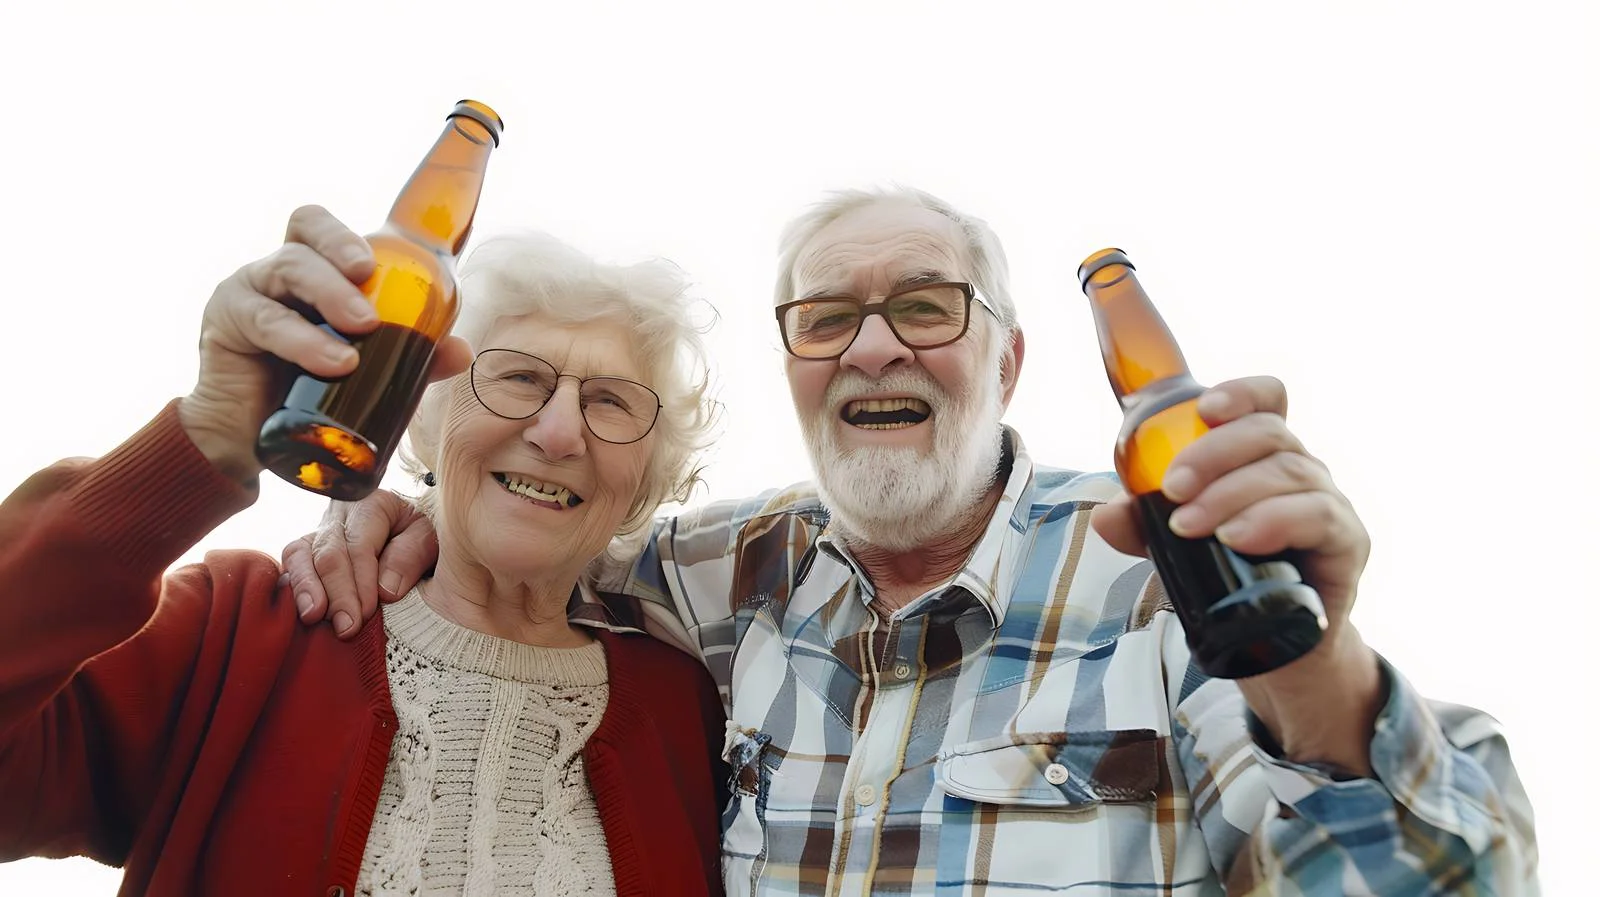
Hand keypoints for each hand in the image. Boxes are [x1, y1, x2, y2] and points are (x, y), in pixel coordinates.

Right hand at [178, 205, 472, 482]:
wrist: (247, 440)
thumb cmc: (310, 393)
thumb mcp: (369, 372)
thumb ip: (413, 357)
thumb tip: (461, 351)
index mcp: (312, 272)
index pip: (319, 227)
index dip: (345, 233)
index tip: (375, 261)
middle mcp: (277, 272)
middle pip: (306, 233)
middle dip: (344, 250)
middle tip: (372, 281)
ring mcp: (248, 291)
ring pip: (289, 267)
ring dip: (332, 294)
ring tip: (366, 331)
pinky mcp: (226, 323)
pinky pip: (266, 320)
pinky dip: (306, 340)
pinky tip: (336, 363)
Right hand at [279, 488, 439, 637]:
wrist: (412, 526)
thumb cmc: (422, 533)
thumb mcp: (429, 537)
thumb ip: (410, 557)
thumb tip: (385, 591)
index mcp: (372, 504)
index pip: (359, 544)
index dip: (361, 581)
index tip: (366, 613)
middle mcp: (339, 514)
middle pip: (328, 552)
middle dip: (337, 593)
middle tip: (346, 627)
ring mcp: (318, 532)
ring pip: (299, 555)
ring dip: (306, 589)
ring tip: (313, 616)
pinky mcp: (305, 552)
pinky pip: (291, 566)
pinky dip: (294, 590)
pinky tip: (299, 613)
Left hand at [1092, 375, 1382, 773]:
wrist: (1276, 648)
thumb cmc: (1227, 578)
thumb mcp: (1175, 547)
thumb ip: (1142, 526)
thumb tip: (1106, 518)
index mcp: (1261, 457)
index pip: (1267, 402)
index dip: (1241, 393)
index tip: (1205, 407)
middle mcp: (1300, 470)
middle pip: (1268, 432)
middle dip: (1212, 454)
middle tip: (1172, 490)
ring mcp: (1327, 503)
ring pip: (1288, 473)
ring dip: (1231, 494)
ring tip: (1191, 526)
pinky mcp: (1346, 543)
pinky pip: (1319, 516)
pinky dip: (1274, 521)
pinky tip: (1239, 538)